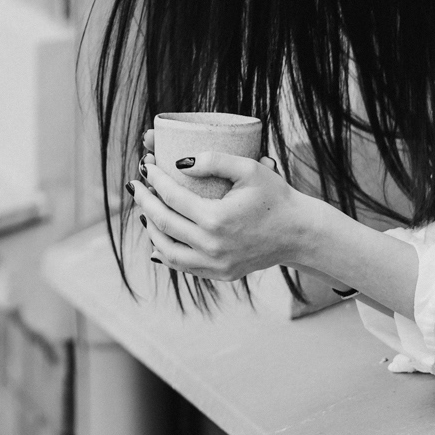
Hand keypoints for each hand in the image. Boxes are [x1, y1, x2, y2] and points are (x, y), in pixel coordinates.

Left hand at [131, 151, 328, 283]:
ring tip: (145, 209)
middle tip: (135, 185)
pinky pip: (183, 266)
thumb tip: (179, 162)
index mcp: (216, 219)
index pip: (172, 197)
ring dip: (151, 229)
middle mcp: (212, 247)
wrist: (299, 233)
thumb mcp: (250, 168)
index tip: (146, 166)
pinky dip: (167, 251)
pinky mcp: (220, 274)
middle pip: (164, 224)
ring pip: (168, 251)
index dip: (155, 179)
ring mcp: (215, 265)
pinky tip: (159, 237)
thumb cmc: (276, 196)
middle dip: (145, 201)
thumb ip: (214, 160)